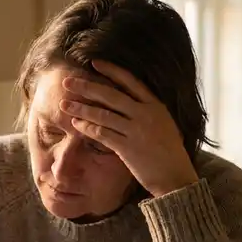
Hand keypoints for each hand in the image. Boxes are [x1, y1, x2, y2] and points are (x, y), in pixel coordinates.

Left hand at [60, 60, 198, 196]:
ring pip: (102, 114)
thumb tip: (131, 101)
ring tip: (64, 104)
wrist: (176, 177)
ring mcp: (136, 130)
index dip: (111, 70)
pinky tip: (75, 125)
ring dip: (81, 108)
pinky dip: (87, 128)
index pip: (130, 81)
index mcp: (155, 105)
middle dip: (86, 87)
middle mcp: (145, 114)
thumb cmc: (170, 153)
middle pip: (110, 94)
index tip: (94, 63)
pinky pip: (102, 134)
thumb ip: (148, 111)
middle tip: (67, 82)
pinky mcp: (127, 147)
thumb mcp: (165, 124)